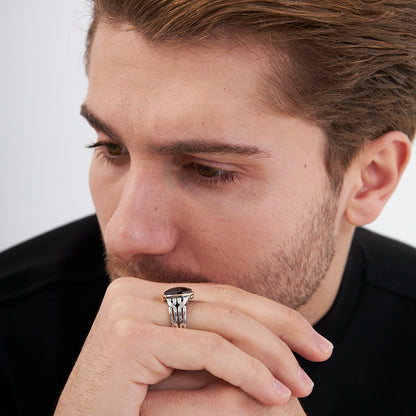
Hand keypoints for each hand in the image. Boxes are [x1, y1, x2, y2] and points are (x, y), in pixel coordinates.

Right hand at [54, 278, 331, 414]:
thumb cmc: (130, 411)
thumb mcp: (179, 370)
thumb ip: (211, 345)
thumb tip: (271, 339)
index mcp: (143, 292)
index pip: (219, 295)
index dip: (268, 313)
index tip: (307, 339)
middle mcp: (133, 291)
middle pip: (225, 301)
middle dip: (281, 325)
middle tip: (321, 351)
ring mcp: (128, 310)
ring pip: (222, 322)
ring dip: (271, 353)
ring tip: (302, 382)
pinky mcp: (129, 337)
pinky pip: (207, 349)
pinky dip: (249, 371)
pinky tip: (276, 394)